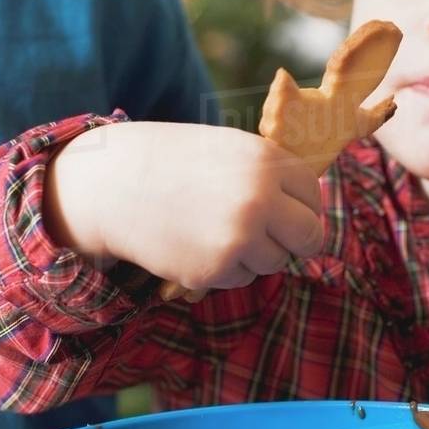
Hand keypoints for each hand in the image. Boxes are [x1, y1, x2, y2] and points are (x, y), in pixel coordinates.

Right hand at [44, 121, 324, 290]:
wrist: (115, 185)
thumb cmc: (175, 163)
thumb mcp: (230, 151)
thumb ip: (270, 175)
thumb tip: (309, 208)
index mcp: (267, 162)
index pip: (313, 195)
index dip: (300, 205)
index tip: (283, 209)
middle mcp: (260, 199)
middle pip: (310, 235)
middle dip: (295, 239)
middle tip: (271, 236)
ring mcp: (240, 237)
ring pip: (277, 260)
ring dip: (256, 254)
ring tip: (217, 231)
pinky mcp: (218, 269)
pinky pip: (244, 277)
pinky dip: (227, 268)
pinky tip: (197, 245)